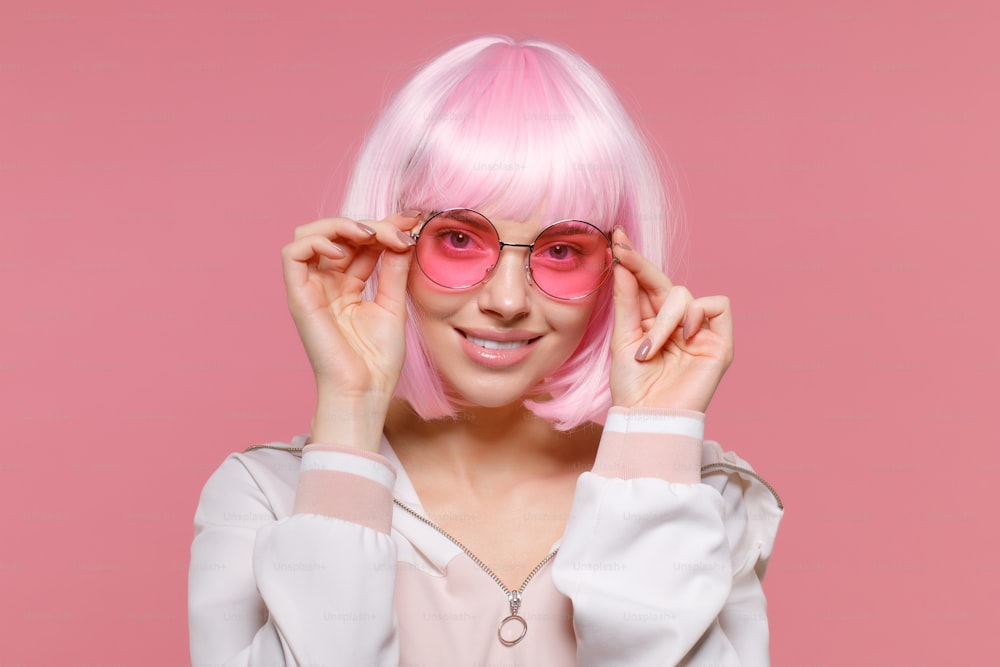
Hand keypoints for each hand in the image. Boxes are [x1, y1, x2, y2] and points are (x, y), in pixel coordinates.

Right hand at [280, 212, 420, 446]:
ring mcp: (311, 289)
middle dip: (369, 224)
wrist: (365, 392)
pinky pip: (293, 254)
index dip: (383, 226)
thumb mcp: (394, 305)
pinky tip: (344, 252)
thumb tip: (404, 235)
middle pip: (337, 233)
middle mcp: (326, 283)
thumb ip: (395, 269)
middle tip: (399, 231)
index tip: (412, 223)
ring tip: (370, 235)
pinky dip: (316, 241)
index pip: (360, 242)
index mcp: (348, 285)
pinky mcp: (299, 297)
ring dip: (341, 225)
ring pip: (310, 234)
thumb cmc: (378, 360)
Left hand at [608, 228, 733, 412]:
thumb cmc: (632, 387)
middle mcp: (676, 323)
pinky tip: (684, 338)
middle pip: (663, 282)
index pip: (645, 283)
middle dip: (640, 267)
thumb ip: (626, 300)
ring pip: (684, 295)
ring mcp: (698, 331)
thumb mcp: (622, 338)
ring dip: (664, 319)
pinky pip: (716, 306)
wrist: (648, 419)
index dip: (633, 260)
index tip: (615, 236)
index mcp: (651, 321)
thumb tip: (621, 262)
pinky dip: (697, 316)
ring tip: (650, 349)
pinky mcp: (720, 342)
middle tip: (620, 253)